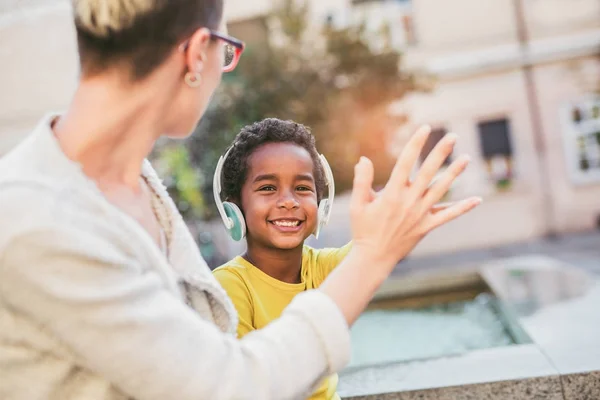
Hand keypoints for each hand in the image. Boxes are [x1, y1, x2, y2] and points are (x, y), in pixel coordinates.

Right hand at [349, 125, 480, 270]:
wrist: (374, 258)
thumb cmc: (363, 229)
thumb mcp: (357, 205)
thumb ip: (362, 181)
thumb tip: (364, 159)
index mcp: (391, 194)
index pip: (405, 163)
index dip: (416, 144)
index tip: (424, 128)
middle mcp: (408, 202)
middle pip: (428, 172)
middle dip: (441, 152)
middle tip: (452, 136)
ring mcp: (420, 215)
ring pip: (441, 190)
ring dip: (454, 173)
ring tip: (467, 158)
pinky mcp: (427, 227)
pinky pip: (447, 216)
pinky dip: (462, 208)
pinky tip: (477, 199)